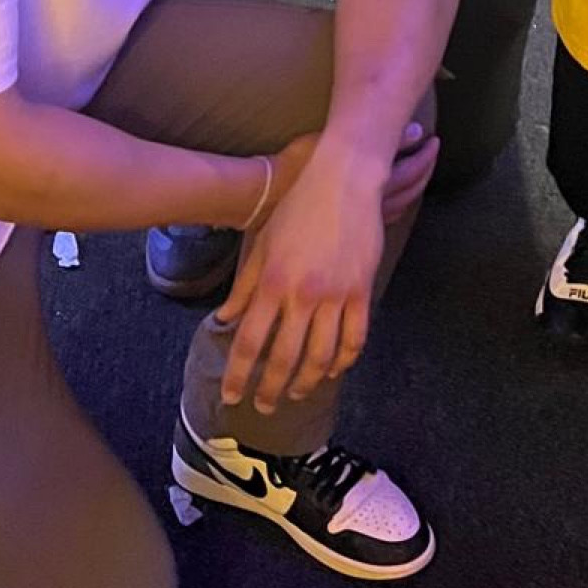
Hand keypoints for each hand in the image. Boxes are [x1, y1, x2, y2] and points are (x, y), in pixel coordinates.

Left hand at [216, 121, 436, 413]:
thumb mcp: (262, 244)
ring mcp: (336, 296)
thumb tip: (226, 319)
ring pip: (321, 355)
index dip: (239, 374)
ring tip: (297, 392)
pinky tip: (333, 369)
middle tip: (264, 406)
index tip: (232, 395)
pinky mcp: (362, 291)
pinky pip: (355, 337)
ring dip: (307, 381)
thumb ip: (245, 286)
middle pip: (284, 357)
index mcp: (272, 283)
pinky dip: (344, 360)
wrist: (344, 180)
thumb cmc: (298, 207)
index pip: (250, 341)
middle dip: (271, 388)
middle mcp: (302, 295)